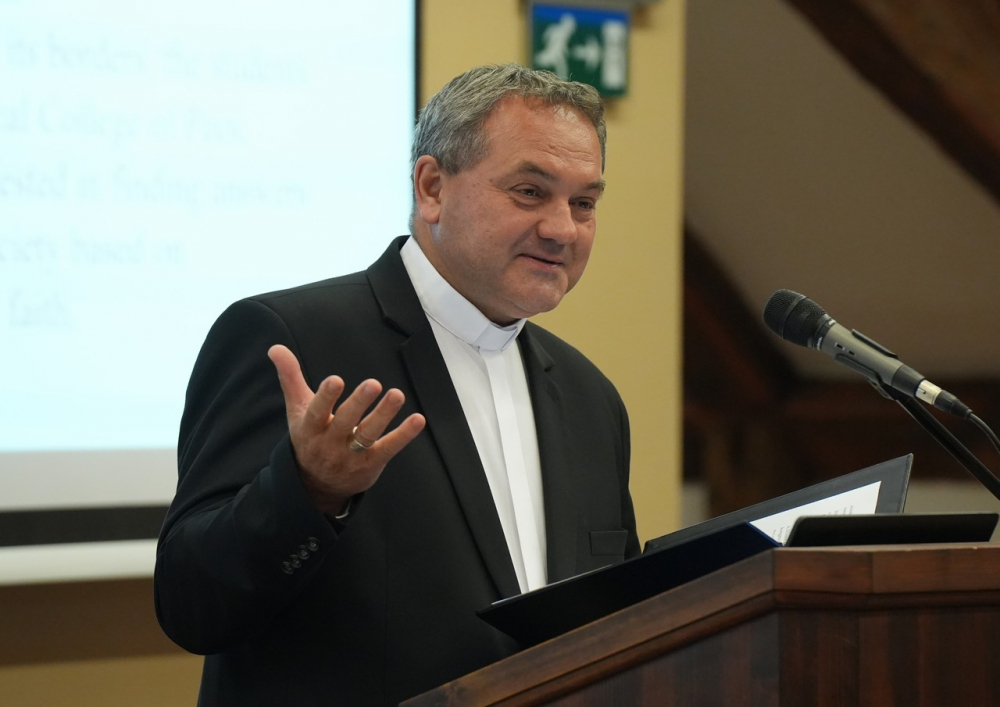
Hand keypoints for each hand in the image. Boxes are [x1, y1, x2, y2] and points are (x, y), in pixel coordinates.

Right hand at [268, 344, 425, 514]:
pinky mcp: (371, 464)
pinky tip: (418, 420)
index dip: (326, 398)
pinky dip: (404, 435)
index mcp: (310, 428)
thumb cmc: (310, 437)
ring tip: (397, 395)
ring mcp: (351, 456)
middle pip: (345, 423)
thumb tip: (275, 348)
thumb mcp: (298, 409)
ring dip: (384, 415)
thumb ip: (290, 378)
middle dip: (358, 403)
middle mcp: (330, 444)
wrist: (317, 485)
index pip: (317, 413)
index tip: (336, 380)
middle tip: (373, 383)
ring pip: (368, 435)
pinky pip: (388, 448)